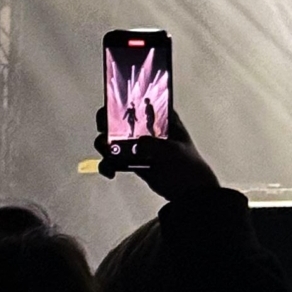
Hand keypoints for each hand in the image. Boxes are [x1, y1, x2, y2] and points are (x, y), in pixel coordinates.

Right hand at [96, 108, 220, 201]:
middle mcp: (148, 129)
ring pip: (113, 140)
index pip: (143, 102)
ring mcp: (138, 145)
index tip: (112, 105)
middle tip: (103, 129)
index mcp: (163, 119)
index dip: (126, 100)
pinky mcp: (132, 161)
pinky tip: (111, 171)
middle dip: (107, 122)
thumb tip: (139, 143)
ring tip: (107, 153)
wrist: (187, 191)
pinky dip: (108, 165)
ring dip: (104, 145)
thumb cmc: (187, 166)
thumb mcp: (174, 151)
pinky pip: (113, 160)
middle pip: (121, 119)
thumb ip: (156, 146)